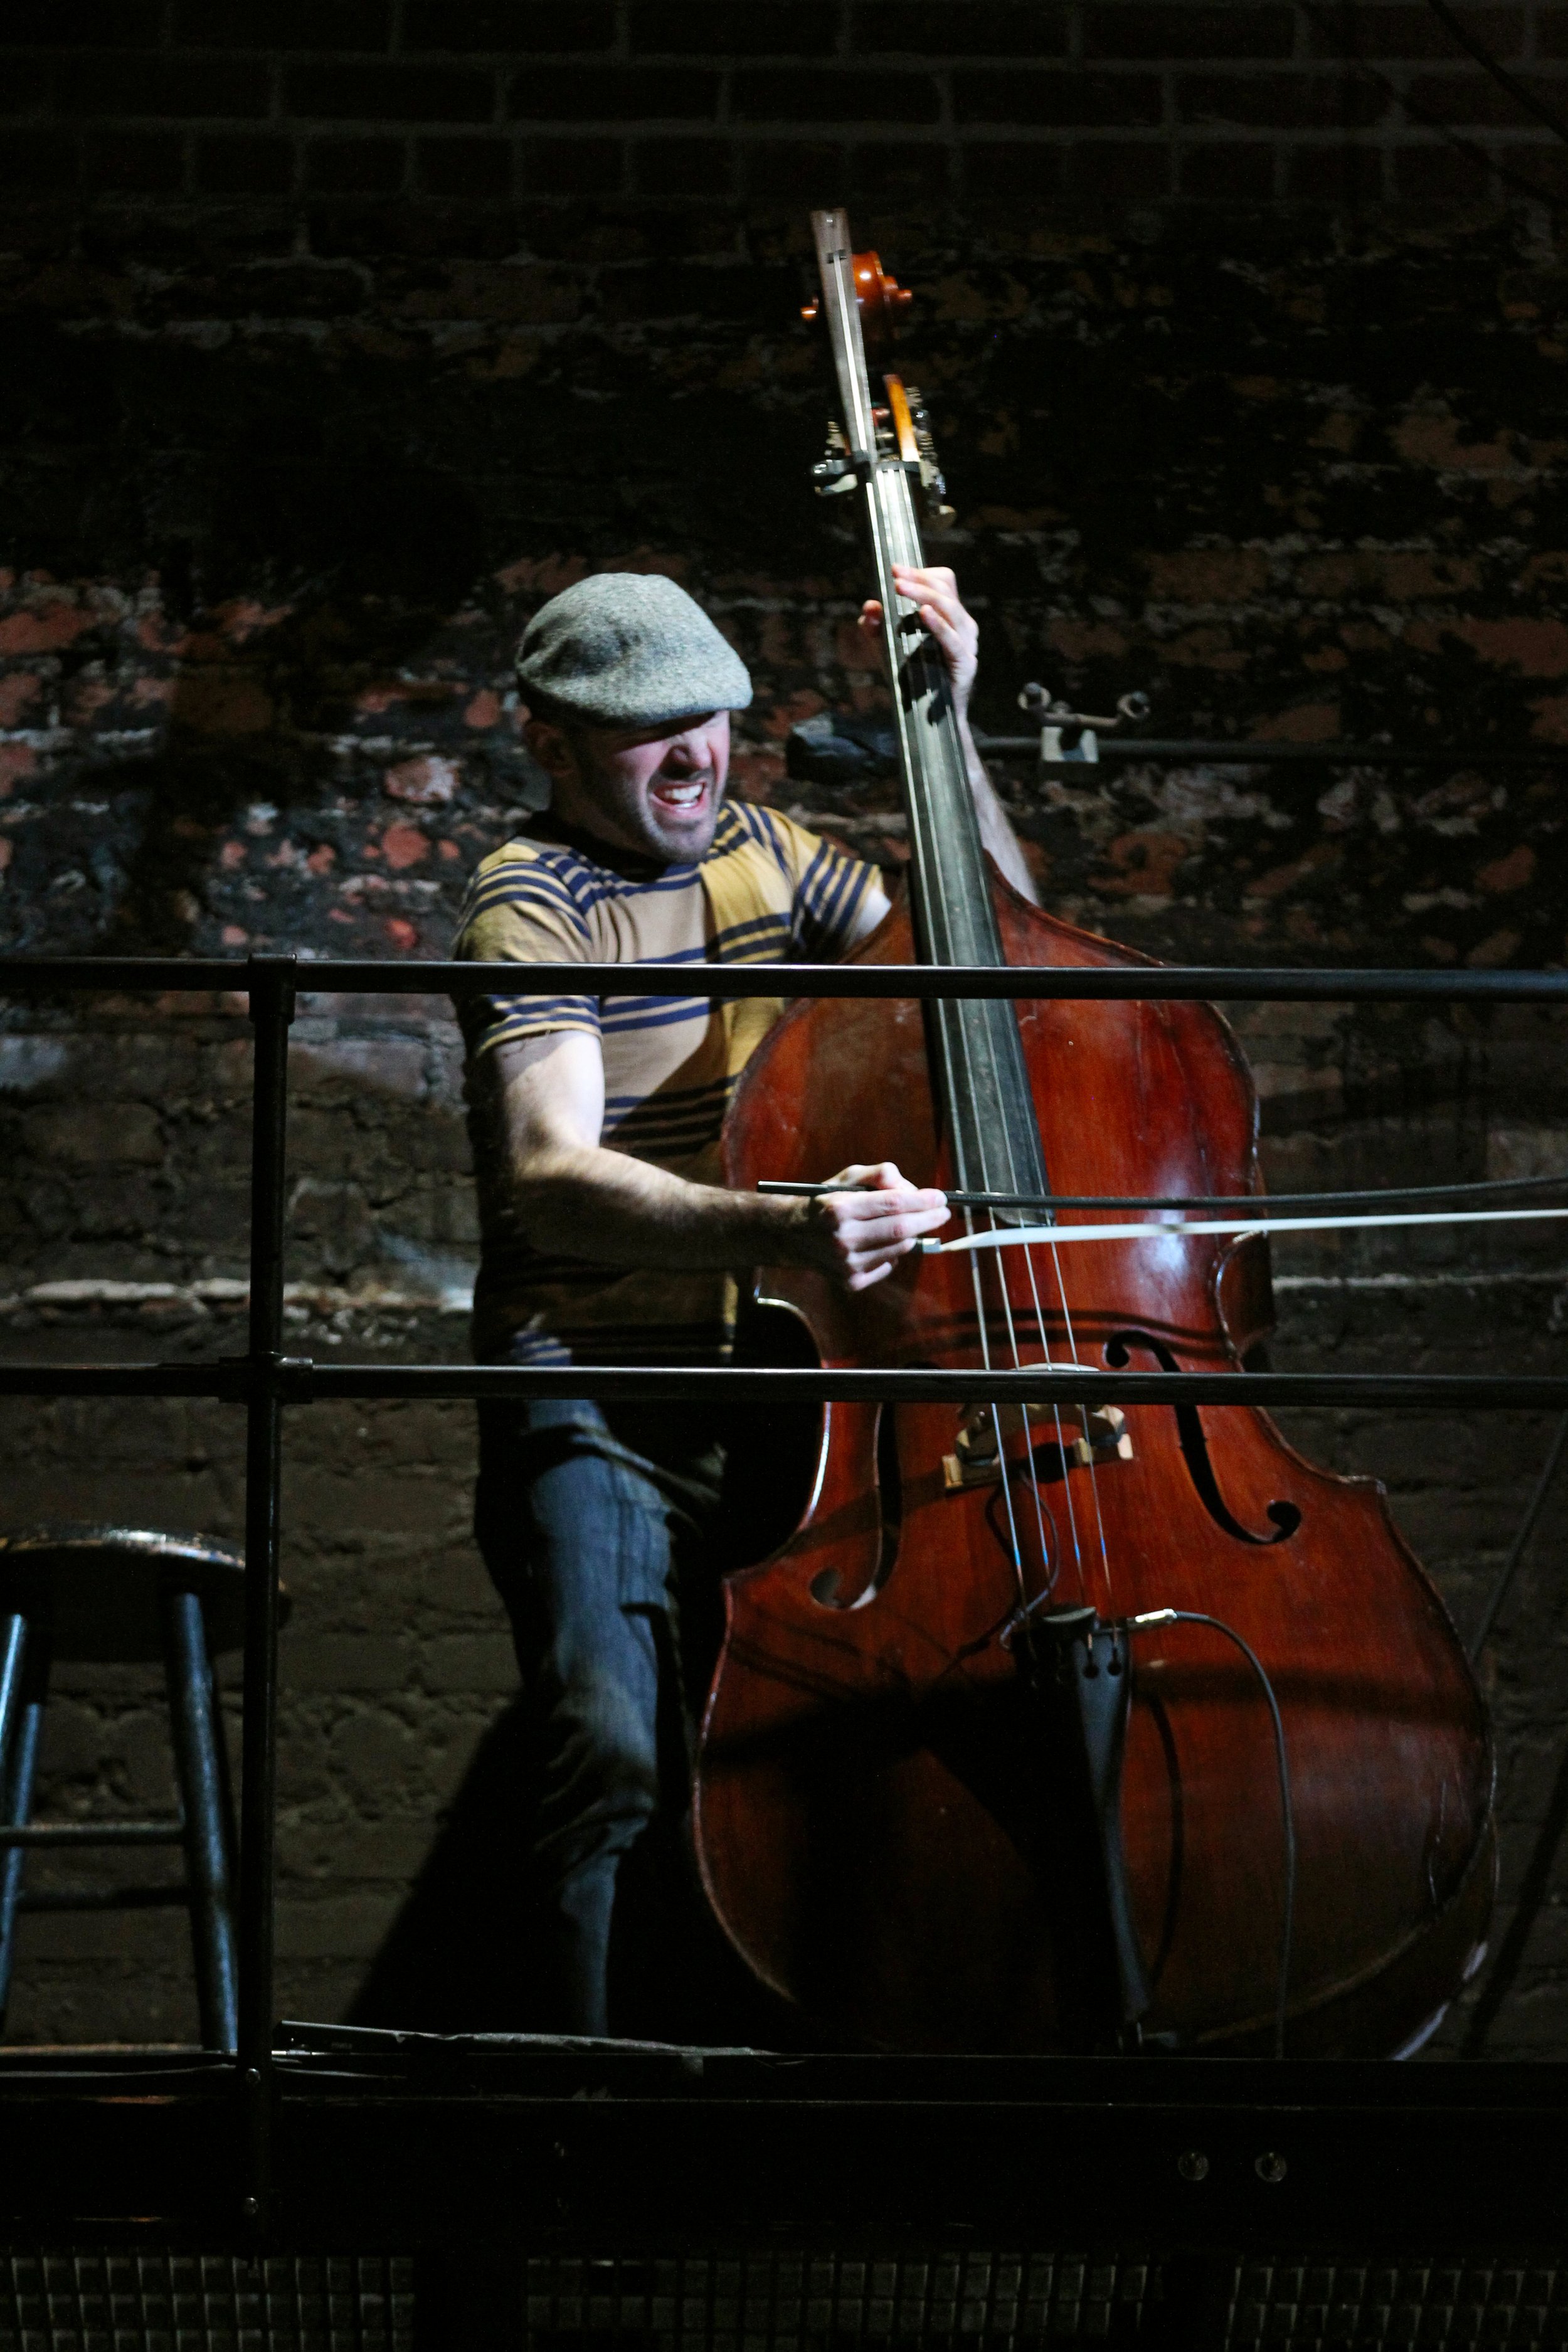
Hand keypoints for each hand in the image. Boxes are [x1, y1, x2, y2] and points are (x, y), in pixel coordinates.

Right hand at [789, 1162, 948, 1291]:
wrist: (792, 1235)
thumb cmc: (827, 1201)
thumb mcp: (847, 1178)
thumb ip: (880, 1175)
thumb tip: (911, 1190)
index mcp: (839, 1209)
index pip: (893, 1204)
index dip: (922, 1201)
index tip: (940, 1197)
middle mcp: (842, 1238)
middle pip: (901, 1229)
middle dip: (929, 1219)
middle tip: (943, 1212)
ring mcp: (846, 1263)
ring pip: (899, 1249)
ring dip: (912, 1234)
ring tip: (911, 1223)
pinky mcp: (851, 1281)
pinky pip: (888, 1265)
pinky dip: (895, 1252)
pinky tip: (883, 1242)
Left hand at [858, 564, 978, 717]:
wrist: (929, 720)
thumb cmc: (913, 679)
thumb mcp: (888, 648)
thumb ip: (876, 627)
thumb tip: (870, 606)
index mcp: (950, 616)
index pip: (943, 582)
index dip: (920, 572)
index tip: (894, 568)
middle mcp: (962, 625)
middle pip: (946, 589)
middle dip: (919, 579)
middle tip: (894, 577)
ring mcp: (967, 643)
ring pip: (950, 607)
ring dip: (923, 594)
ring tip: (900, 588)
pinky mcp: (965, 663)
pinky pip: (952, 639)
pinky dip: (937, 624)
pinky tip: (922, 614)